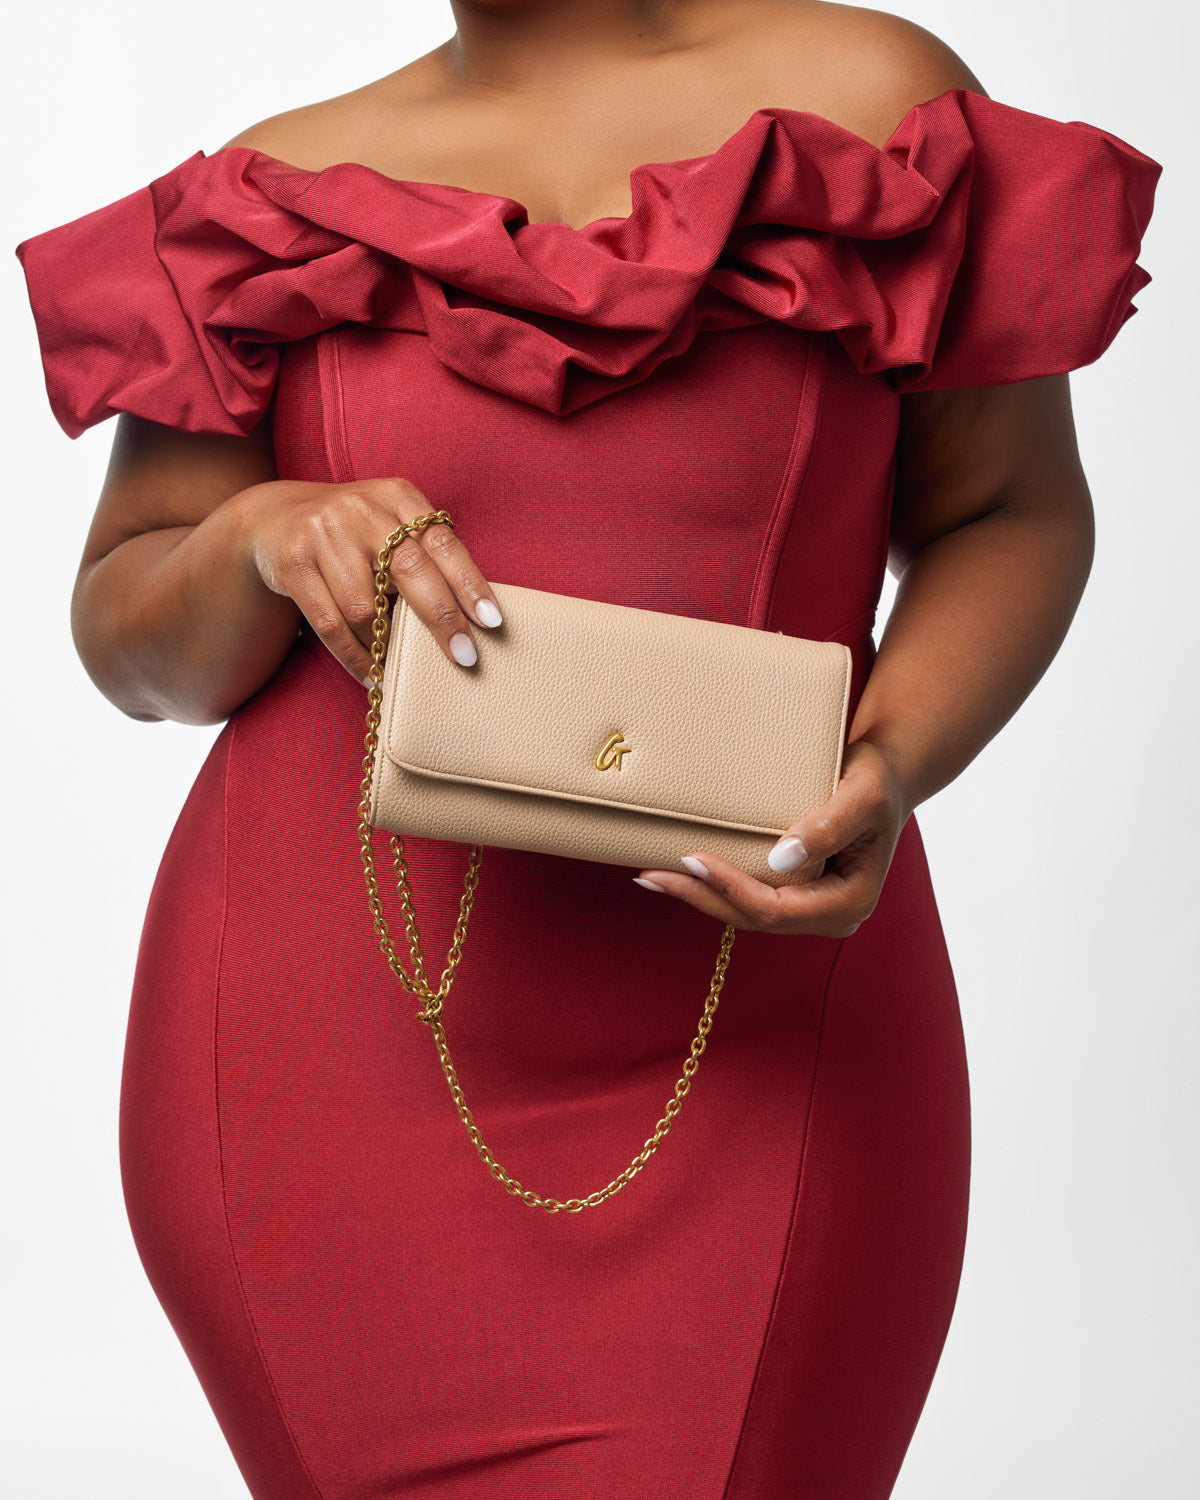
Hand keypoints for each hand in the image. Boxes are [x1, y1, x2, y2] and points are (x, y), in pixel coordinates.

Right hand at [232, 475, 503, 681]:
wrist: (274, 517)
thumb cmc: (352, 533)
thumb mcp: (389, 523)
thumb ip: (423, 553)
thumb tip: (471, 615)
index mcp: (396, 496)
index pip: (442, 542)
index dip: (470, 583)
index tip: (492, 621)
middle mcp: (361, 510)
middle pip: (410, 571)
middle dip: (442, 619)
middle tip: (465, 657)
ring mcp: (323, 534)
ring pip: (366, 607)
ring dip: (387, 645)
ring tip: (402, 668)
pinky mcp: (293, 563)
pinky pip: (331, 624)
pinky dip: (356, 656)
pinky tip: (372, 673)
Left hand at [632, 738, 911, 936]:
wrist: (886, 778)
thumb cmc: (877, 780)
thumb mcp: (862, 795)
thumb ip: (828, 826)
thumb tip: (782, 860)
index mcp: (851, 900)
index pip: (777, 909)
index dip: (731, 888)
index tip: (692, 859)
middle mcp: (832, 915)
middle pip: (754, 919)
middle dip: (702, 898)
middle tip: (650, 875)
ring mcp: (813, 910)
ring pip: (747, 915)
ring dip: (701, 897)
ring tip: (653, 877)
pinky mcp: (798, 897)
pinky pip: (750, 900)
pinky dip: (715, 887)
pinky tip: (682, 874)